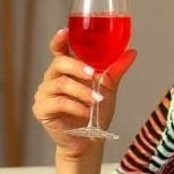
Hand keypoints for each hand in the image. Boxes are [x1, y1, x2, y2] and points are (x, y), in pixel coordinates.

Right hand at [32, 28, 136, 159]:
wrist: (89, 141)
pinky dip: (75, 106)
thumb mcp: (108, 89)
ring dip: (82, 91)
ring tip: (96, 100)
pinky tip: (86, 112)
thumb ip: (115, 69)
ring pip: (60, 84)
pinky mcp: (42, 110)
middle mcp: (52, 79)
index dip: (59, 40)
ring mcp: (45, 94)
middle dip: (77, 67)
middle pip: (59, 63)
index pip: (58, 50)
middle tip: (93, 75)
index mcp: (65, 70)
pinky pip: (58, 102)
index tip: (65, 32)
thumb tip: (131, 52)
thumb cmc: (95, 114)